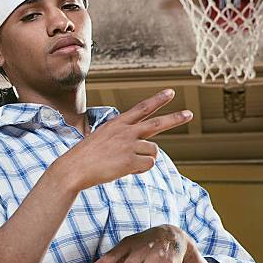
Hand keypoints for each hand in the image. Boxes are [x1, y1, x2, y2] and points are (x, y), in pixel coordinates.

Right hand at [55, 89, 191, 193]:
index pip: (141, 108)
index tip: (170, 92)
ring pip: (153, 151)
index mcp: (117, 124)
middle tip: (189, 114)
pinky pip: (148, 164)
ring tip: (125, 163)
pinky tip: (124, 169)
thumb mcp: (101, 139)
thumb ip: (122, 139)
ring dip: (144, 159)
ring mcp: (128, 145)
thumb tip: (142, 148)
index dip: (157, 100)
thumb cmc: (84, 157)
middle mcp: (125, 132)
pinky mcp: (130, 161)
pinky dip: (139, 169)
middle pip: (157, 124)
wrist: (73, 169)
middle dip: (175, 118)